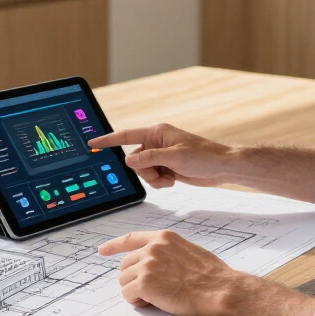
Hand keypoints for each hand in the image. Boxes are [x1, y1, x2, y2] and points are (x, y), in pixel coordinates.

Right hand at [87, 124, 235, 188]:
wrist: (222, 168)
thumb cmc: (204, 157)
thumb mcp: (174, 157)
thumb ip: (149, 159)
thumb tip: (129, 161)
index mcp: (157, 133)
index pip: (126, 136)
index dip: (108, 139)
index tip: (93, 142)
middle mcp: (157, 142)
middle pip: (134, 160)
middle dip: (146, 172)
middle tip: (163, 174)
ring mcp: (161, 155)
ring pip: (142, 171)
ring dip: (154, 179)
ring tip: (171, 178)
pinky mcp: (167, 166)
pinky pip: (152, 177)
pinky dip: (160, 182)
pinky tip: (174, 180)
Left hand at [97, 229, 247, 315]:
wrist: (220, 289)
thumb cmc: (212, 275)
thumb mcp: (190, 251)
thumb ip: (170, 252)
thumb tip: (160, 262)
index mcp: (164, 238)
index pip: (131, 238)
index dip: (114, 245)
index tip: (102, 250)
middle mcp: (153, 248)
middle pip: (125, 265)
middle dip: (133, 279)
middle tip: (150, 290)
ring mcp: (147, 264)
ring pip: (124, 281)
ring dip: (136, 291)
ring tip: (156, 297)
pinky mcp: (145, 283)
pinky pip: (128, 294)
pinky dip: (137, 301)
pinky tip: (152, 302)